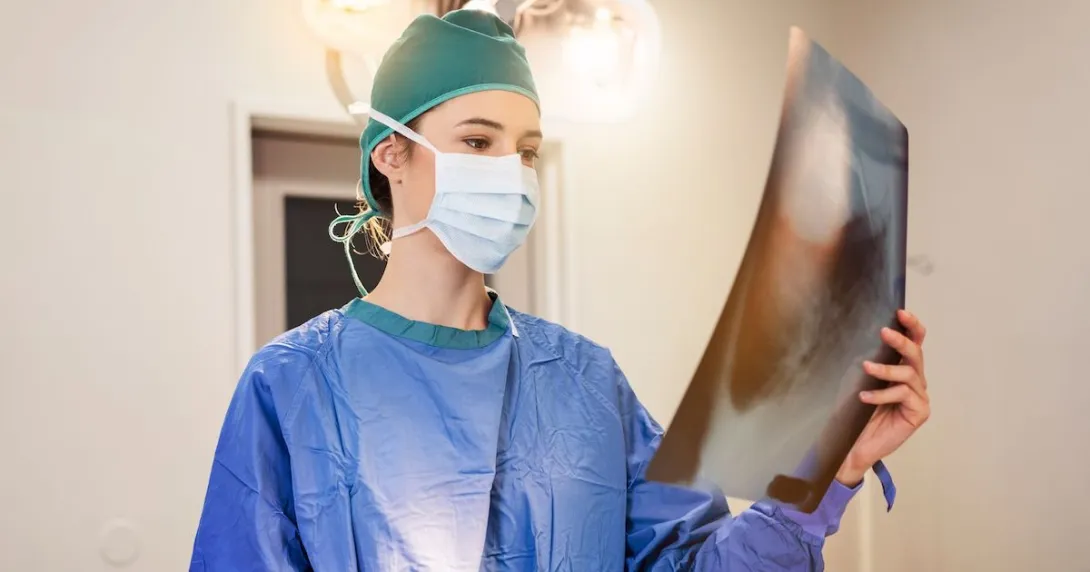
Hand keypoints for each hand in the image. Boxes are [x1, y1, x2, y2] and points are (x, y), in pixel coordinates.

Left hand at [836, 309, 930, 485]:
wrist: (850, 443)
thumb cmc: (853, 410)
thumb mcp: (857, 379)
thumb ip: (869, 359)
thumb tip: (862, 333)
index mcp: (903, 369)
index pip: (915, 343)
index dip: (912, 326)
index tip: (901, 312)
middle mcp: (914, 381)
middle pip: (916, 354)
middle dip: (901, 340)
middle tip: (884, 332)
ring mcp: (918, 397)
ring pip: (909, 374)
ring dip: (885, 369)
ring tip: (866, 367)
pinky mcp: (918, 413)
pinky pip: (903, 395)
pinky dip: (882, 394)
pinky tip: (864, 397)